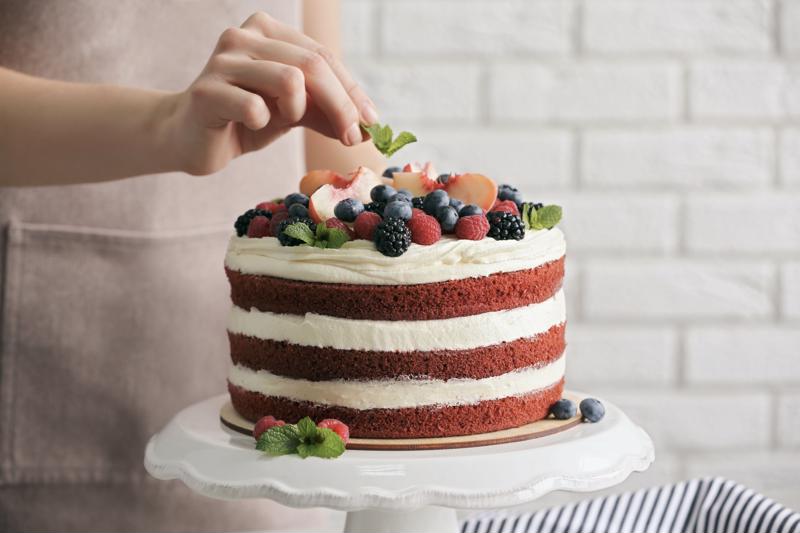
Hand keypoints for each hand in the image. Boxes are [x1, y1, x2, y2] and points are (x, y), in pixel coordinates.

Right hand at [165, 12, 378, 174]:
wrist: (189, 138)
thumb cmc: (244, 119)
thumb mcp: (292, 112)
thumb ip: (325, 111)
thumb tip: (367, 125)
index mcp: (267, 31)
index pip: (322, 56)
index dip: (351, 91)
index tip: (371, 122)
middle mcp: (244, 36)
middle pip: (312, 65)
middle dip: (341, 105)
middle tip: (353, 137)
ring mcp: (223, 61)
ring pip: (289, 80)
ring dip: (298, 110)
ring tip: (282, 120)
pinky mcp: (206, 91)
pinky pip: (254, 107)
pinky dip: (263, 122)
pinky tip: (250, 124)